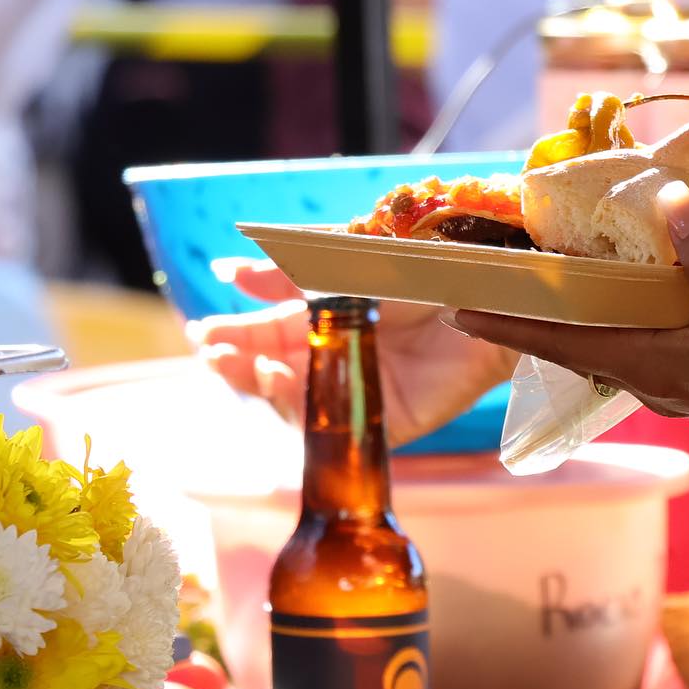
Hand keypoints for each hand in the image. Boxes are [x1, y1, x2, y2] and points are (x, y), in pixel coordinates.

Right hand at [188, 259, 519, 444]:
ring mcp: (357, 391)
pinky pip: (331, 427)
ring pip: (292, 403)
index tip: (206, 331)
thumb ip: (289, 272)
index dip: (234, 335)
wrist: (483, 289)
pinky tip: (280, 382)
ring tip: (242, 362)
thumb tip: (229, 272)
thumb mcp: (346, 261)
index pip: (265, 336)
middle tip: (214, 350)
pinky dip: (298, 409)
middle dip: (236, 362)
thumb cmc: (421, 268)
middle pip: (270, 372)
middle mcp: (336, 360)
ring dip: (258, 384)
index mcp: (324, 321)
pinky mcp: (383, 420)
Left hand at [451, 182, 688, 449]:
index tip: (453, 309)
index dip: (505, 325)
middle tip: (508, 268)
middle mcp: (657, 376)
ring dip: (589, 303)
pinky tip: (656, 273)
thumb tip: (668, 203)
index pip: (558, 343)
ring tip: (568, 262)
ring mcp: (687, 375)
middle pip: (579, 338)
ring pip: (617, 334)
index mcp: (652, 365)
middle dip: (539, 308)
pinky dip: (638, 302)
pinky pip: (655, 331)